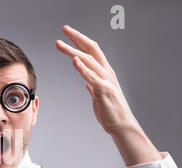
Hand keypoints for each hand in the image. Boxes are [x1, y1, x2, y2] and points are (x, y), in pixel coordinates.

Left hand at [56, 26, 162, 165]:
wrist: (120, 125)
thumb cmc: (110, 111)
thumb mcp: (99, 95)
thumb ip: (93, 86)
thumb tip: (87, 83)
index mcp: (104, 72)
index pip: (92, 50)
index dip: (80, 40)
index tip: (67, 33)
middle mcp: (106, 72)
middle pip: (91, 49)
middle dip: (77, 38)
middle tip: (64, 29)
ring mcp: (106, 80)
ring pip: (89, 60)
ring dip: (73, 51)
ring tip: (60, 44)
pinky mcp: (104, 90)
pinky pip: (92, 77)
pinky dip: (83, 68)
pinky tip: (74, 61)